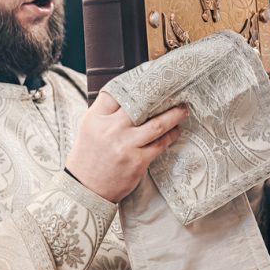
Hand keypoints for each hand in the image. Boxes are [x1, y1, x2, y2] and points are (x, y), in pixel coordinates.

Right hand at [65, 92, 187, 202]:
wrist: (86, 189)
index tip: (150, 80)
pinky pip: (160, 144)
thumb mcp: (88, 128)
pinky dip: (171, 135)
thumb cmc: (89, 156)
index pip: (116, 93)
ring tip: (184, 110)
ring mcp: (126, 145)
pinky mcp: (138, 161)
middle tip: (175, 90)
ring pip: (158, 124)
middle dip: (160, 96)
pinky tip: (176, 130)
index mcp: (95, 119)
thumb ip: (106, 112)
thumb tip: (131, 96)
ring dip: (174, 115)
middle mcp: (111, 129)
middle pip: (141, 104)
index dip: (134, 84)